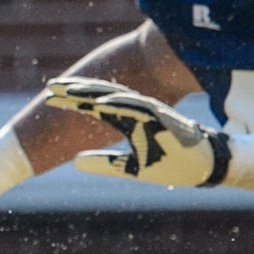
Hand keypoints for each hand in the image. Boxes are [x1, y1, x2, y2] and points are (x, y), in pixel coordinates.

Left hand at [45, 77, 232, 187]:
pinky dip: (118, 105)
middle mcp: (135, 112)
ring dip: (93, 92)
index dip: (72, 101)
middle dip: (76, 90)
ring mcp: (149, 112)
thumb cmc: (170, 163)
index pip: (94, 107)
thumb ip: (104, 164)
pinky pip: (138, 108)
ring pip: (116, 97)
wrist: (204, 166)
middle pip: (101, 96)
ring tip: (69, 90)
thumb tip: (74, 162)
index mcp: (127, 120)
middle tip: (50, 85)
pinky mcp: (163, 117)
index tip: (49, 98)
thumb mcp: (130, 168)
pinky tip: (99, 104)